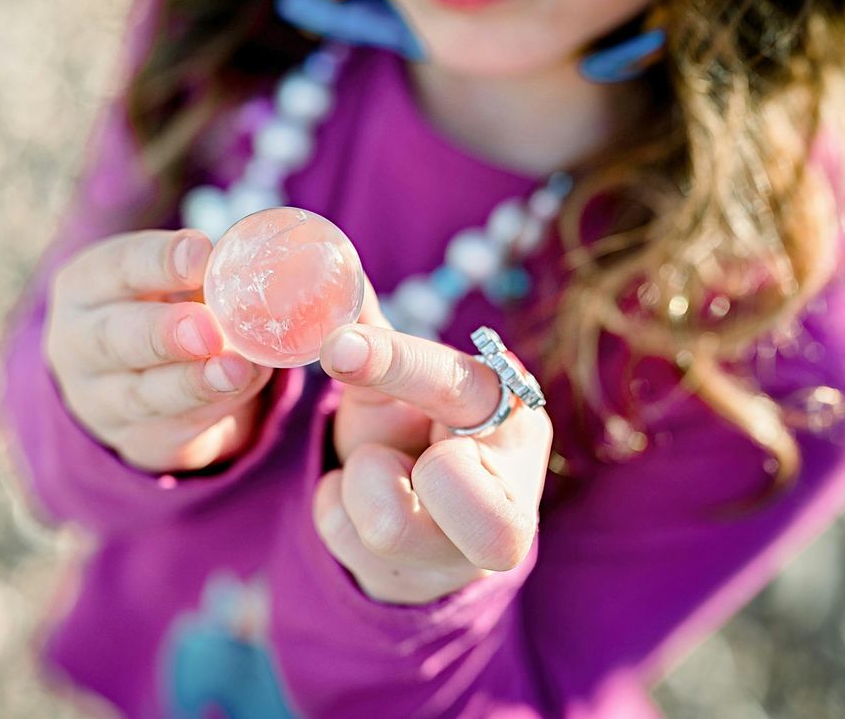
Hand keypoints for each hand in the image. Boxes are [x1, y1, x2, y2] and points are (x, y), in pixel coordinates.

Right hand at [43, 229, 273, 473]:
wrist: (125, 382)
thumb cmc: (157, 308)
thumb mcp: (165, 282)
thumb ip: (204, 275)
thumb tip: (259, 272)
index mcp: (85, 286)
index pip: (116, 268)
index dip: (159, 261)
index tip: (202, 253)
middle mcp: (80, 344)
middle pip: (113, 339)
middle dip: (163, 333)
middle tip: (208, 328)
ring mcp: (103, 399)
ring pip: (143, 395)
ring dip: (194, 383)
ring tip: (235, 369)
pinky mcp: (138, 438)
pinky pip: (176, 425)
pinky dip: (216, 404)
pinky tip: (243, 384)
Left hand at [311, 281, 551, 604]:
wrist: (415, 518)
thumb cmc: (410, 431)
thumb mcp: (393, 381)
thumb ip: (368, 329)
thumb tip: (331, 261)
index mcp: (510, 413)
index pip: (463, 385)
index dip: (398, 364)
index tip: (338, 344)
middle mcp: (513, 485)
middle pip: (453, 481)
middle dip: (391, 462)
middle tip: (369, 451)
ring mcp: (474, 548)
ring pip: (389, 524)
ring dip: (359, 487)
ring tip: (375, 474)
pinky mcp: (430, 583)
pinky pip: (346, 541)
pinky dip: (335, 515)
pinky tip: (362, 510)